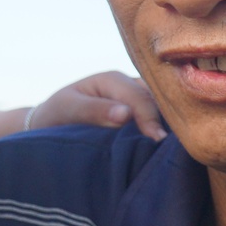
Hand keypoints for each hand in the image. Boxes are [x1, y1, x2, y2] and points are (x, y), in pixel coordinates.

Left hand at [27, 70, 165, 140]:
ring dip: (169, 123)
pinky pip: (159, 117)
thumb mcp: (69, 109)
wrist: (50, 123)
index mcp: (111, 79)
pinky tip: (169, 145)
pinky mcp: (139, 113)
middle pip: (156, 99)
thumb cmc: (56, 115)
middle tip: (174, 146)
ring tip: (175, 146)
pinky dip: (165, 128)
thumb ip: (95, 111)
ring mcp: (136, 98)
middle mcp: (128, 85)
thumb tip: (126, 114)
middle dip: (167, 120)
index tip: (156, 140)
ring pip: (162, 107)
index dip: (149, 117)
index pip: (138, 96)